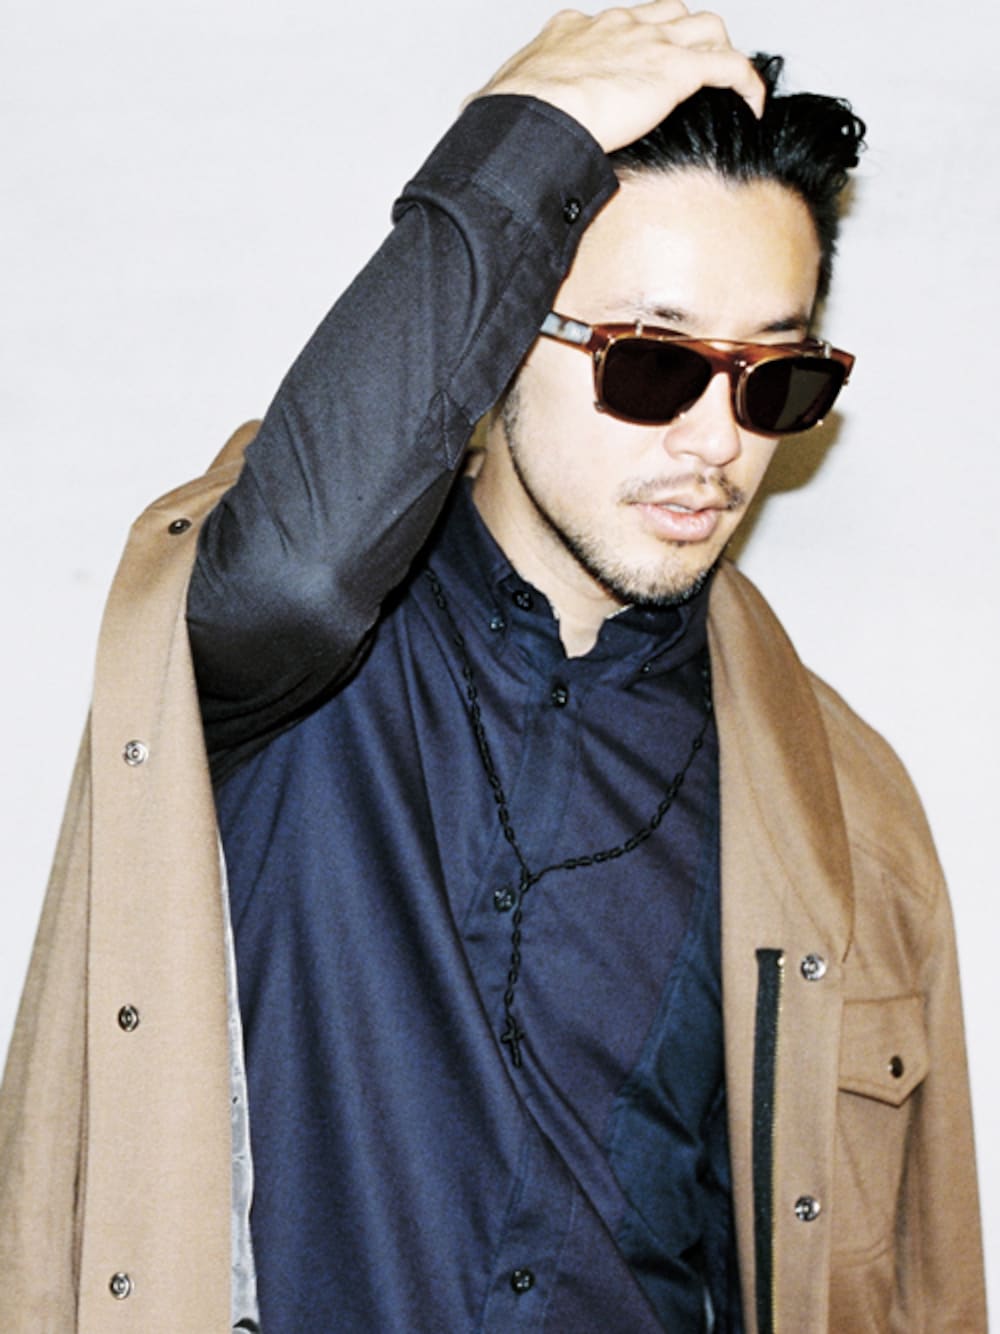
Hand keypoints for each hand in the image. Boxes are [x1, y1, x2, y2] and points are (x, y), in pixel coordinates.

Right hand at [472, 1, 763, 152]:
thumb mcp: (494, 100)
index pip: (616, 24)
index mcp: (575, 32)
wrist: (533, 116)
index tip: (633, 70)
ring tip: (718, 85)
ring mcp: (650, 44)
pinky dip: (746, 82)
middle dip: (680, 38)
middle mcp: (618, 27)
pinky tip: (751, 104)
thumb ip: (492, 102)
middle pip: (667, 15)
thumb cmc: (512, 113)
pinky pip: (730, 67)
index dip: (632, 44)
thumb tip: (470, 112)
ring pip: (704, 27)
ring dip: (716, 52)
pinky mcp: (676, 71)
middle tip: (685, 71)